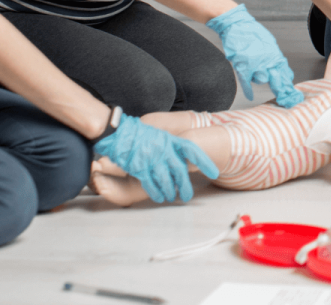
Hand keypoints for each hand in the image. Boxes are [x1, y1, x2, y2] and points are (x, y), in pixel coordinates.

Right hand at [93, 113, 219, 203]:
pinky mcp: (139, 168)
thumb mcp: (158, 134)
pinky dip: (156, 192)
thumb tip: (179, 158)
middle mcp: (163, 149)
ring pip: (166, 179)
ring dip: (170, 190)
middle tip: (188, 195)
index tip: (214, 173)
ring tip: (173, 197)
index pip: (191, 150)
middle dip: (185, 185)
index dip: (204, 162)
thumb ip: (169, 145)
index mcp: (169, 139)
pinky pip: (151, 183)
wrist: (117, 132)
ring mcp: (151, 159)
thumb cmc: (137, 133)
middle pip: (180, 170)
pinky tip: (159, 197)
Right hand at [208, 4, 304, 107]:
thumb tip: (282, 68)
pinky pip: (246, 81)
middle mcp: (268, 61)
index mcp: (276, 55)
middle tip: (284, 97)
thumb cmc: (253, 33)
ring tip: (252, 66)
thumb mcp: (270, 43)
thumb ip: (275, 56)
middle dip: (279, 88)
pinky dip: (248, 90)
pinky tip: (250, 96)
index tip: (291, 93)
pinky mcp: (243, 66)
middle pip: (276, 80)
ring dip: (258, 78)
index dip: (288, 84)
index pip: (285, 73)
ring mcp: (256, 64)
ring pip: (260, 80)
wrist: (237, 25)